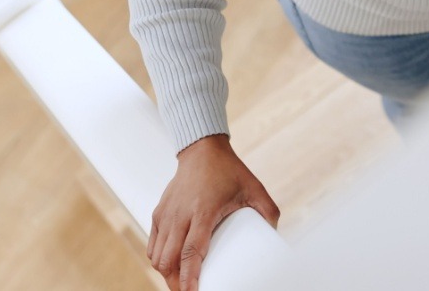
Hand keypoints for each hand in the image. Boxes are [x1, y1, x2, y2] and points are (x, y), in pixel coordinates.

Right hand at [148, 134, 279, 290]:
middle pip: (169, 260)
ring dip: (167, 273)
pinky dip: (159, 260)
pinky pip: (153, 245)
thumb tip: (275, 234)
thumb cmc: (228, 170)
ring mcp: (166, 215)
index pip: (191, 252)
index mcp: (203, 211)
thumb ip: (268, 210)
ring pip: (157, 256)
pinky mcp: (158, 214)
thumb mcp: (254, 187)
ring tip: (182, 282)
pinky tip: (171, 265)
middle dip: (177, 283)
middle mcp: (180, 215)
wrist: (202, 150)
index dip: (189, 278)